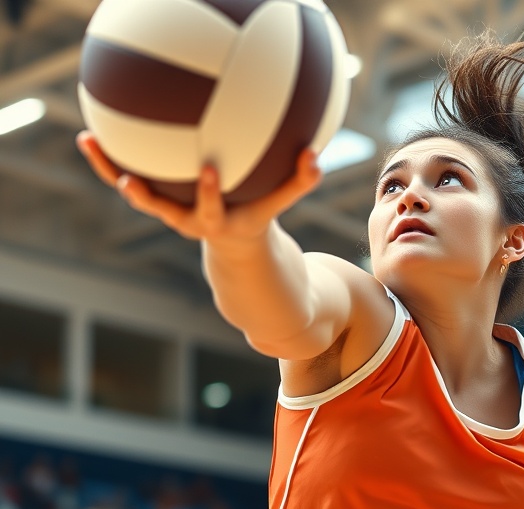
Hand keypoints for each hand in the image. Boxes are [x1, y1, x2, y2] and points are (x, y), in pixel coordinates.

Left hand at [76, 131, 322, 243]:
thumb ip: (299, 183)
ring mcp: (165, 208)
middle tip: (130, 180)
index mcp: (214, 222)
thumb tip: (316, 156)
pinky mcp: (155, 196)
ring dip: (109, 169)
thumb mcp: (278, 204)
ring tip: (88, 141)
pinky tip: (94, 131)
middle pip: (158, 209)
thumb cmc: (257, 215)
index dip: (209, 193)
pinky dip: (111, 157)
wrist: (230, 242)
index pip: (210, 209)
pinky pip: (128, 174)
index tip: (209, 169)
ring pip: (132, 191)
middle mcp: (184, 218)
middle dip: (144, 197)